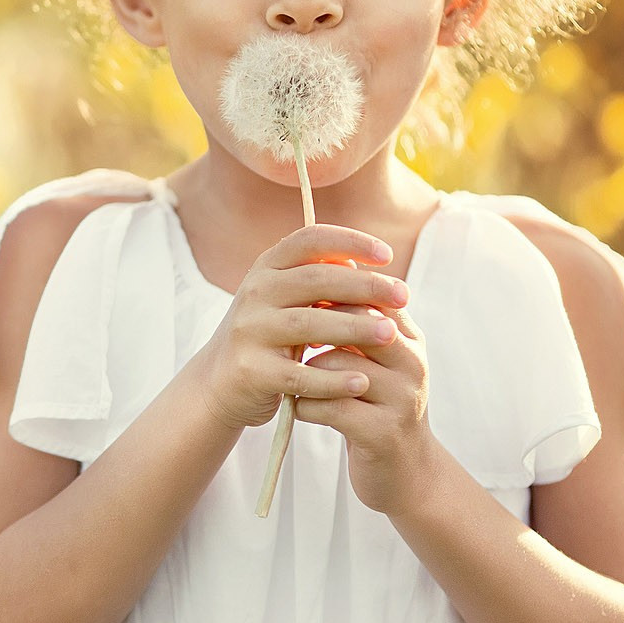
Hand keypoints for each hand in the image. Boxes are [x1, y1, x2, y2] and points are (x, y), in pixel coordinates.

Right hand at [197, 222, 410, 433]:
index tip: (386, 255)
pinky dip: (333, 380)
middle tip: (403, 294)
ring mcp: (250, 331)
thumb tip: (359, 262)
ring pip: (308, 324)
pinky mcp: (252, 371)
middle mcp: (254, 293)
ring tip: (391, 334)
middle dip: (364, 285)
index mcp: (266, 268)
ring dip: (354, 328)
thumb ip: (317, 280)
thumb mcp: (286, 299)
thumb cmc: (268, 336)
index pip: (309, 239)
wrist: (219, 383)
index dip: (350, 241)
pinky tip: (362, 383)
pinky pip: (299, 375)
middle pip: (315, 280)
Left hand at [291, 286, 436, 516]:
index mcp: (409, 338)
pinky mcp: (383, 433)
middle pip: (357, 323)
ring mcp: (402, 399)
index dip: (328, 294)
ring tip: (296, 379)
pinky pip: (330, 406)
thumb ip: (356, 319)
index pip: (369, 295)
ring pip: (336, 366)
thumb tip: (323, 266)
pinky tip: (300, 409)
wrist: (405, 474)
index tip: (299, 303)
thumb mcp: (376, 359)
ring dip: (305, 372)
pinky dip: (306, 405)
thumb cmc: (377, 405)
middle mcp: (412, 363)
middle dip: (316, 327)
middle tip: (290, 338)